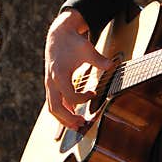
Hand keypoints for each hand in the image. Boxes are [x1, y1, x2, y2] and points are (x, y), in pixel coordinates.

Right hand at [44, 9, 112, 129]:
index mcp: (59, 74)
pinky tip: (72, 116)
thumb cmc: (72, 42)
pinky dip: (61, 112)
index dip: (83, 99)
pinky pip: (53, 103)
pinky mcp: (51, 85)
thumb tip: (112, 66)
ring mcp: (49, 84)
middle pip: (55, 108)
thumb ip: (99, 59)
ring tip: (77, 125)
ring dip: (63, 119)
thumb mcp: (87, 49)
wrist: (59, 35)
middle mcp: (51, 82)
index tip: (93, 94)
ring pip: (52, 108)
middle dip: (68, 119)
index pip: (70, 96)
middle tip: (82, 124)